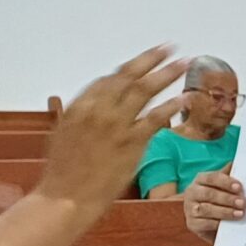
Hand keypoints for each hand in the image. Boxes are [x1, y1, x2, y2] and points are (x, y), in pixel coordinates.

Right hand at [40, 47, 190, 207]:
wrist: (65, 198)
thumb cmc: (62, 171)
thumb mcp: (65, 133)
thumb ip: (84, 115)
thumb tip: (97, 105)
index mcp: (81, 105)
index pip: (111, 78)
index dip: (132, 66)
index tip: (146, 60)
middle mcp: (99, 110)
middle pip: (130, 77)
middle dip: (152, 59)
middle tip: (169, 48)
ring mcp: (117, 125)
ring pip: (145, 91)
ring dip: (167, 74)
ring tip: (183, 63)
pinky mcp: (132, 144)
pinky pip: (156, 119)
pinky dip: (171, 107)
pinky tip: (183, 99)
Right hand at [182, 168, 245, 239]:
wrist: (209, 223)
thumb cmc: (217, 200)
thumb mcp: (223, 188)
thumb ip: (229, 178)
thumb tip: (240, 165)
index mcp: (200, 180)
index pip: (212, 178)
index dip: (226, 182)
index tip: (239, 187)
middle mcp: (192, 192)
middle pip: (209, 194)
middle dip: (227, 198)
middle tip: (242, 203)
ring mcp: (190, 209)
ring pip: (206, 209)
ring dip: (225, 212)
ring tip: (240, 214)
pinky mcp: (192, 224)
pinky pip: (205, 224)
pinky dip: (218, 224)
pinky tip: (229, 224)